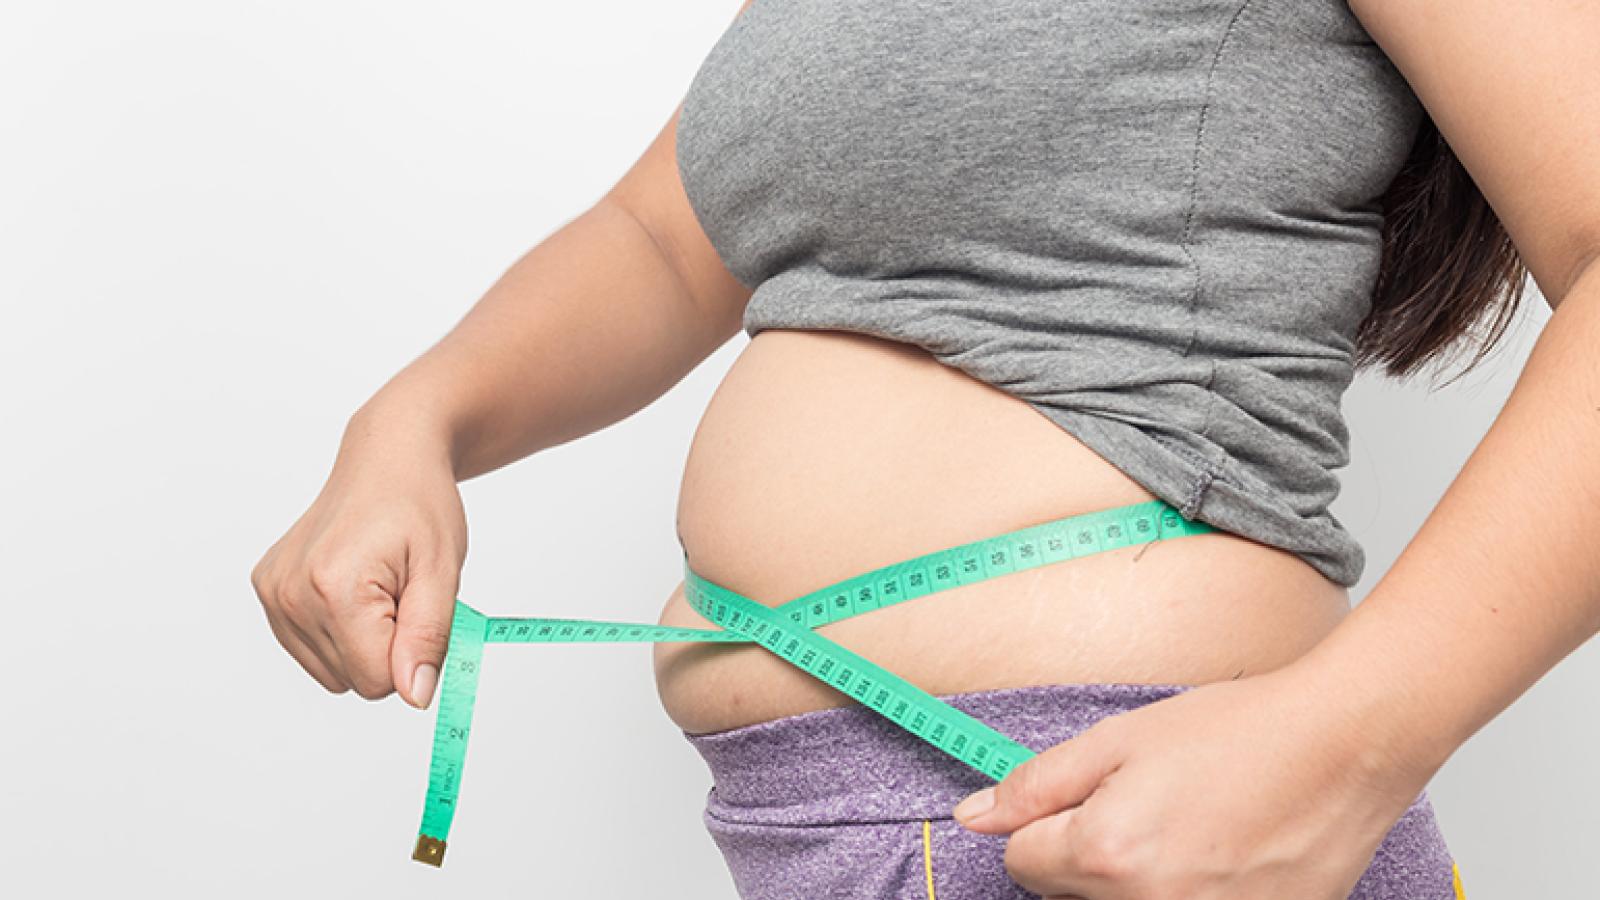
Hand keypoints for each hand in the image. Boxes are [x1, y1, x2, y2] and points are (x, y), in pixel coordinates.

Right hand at [250, 412, 467, 707]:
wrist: (387, 459)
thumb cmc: (419, 505)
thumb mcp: (442, 572)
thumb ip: (428, 640)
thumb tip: (414, 695)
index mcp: (333, 588)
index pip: (377, 681)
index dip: (411, 654)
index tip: (417, 606)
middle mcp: (290, 594)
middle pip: (354, 681)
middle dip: (389, 647)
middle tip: (400, 591)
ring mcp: (273, 593)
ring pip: (332, 672)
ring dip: (364, 641)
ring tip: (378, 587)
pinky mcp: (268, 591)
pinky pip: (311, 650)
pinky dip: (340, 630)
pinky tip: (353, 586)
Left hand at [951, 662, 1438, 898]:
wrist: (1344, 747)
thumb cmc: (1239, 734)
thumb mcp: (1119, 740)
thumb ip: (1037, 785)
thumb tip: (975, 818)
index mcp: (1106, 854)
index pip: (1021, 864)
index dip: (1046, 824)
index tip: (1088, 800)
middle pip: (1070, 895)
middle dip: (1090, 854)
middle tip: (1149, 806)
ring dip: (1139, 878)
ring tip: (1190, 829)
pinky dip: (1192, 891)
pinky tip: (1223, 857)